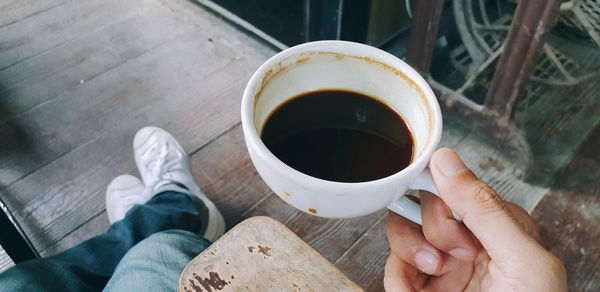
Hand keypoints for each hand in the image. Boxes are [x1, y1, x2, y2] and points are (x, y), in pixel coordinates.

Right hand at [384, 148, 565, 291]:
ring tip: (433, 275)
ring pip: (404, 236)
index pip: (457, 186)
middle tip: (451, 256)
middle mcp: (471, 243)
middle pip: (424, 208)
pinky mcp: (424, 290)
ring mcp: (445, 268)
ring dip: (409, 253)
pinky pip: (395, 271)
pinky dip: (397, 280)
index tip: (430, 203)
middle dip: (431, 230)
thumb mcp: (519, 260)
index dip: (441, 194)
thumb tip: (448, 161)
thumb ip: (484, 209)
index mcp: (501, 227)